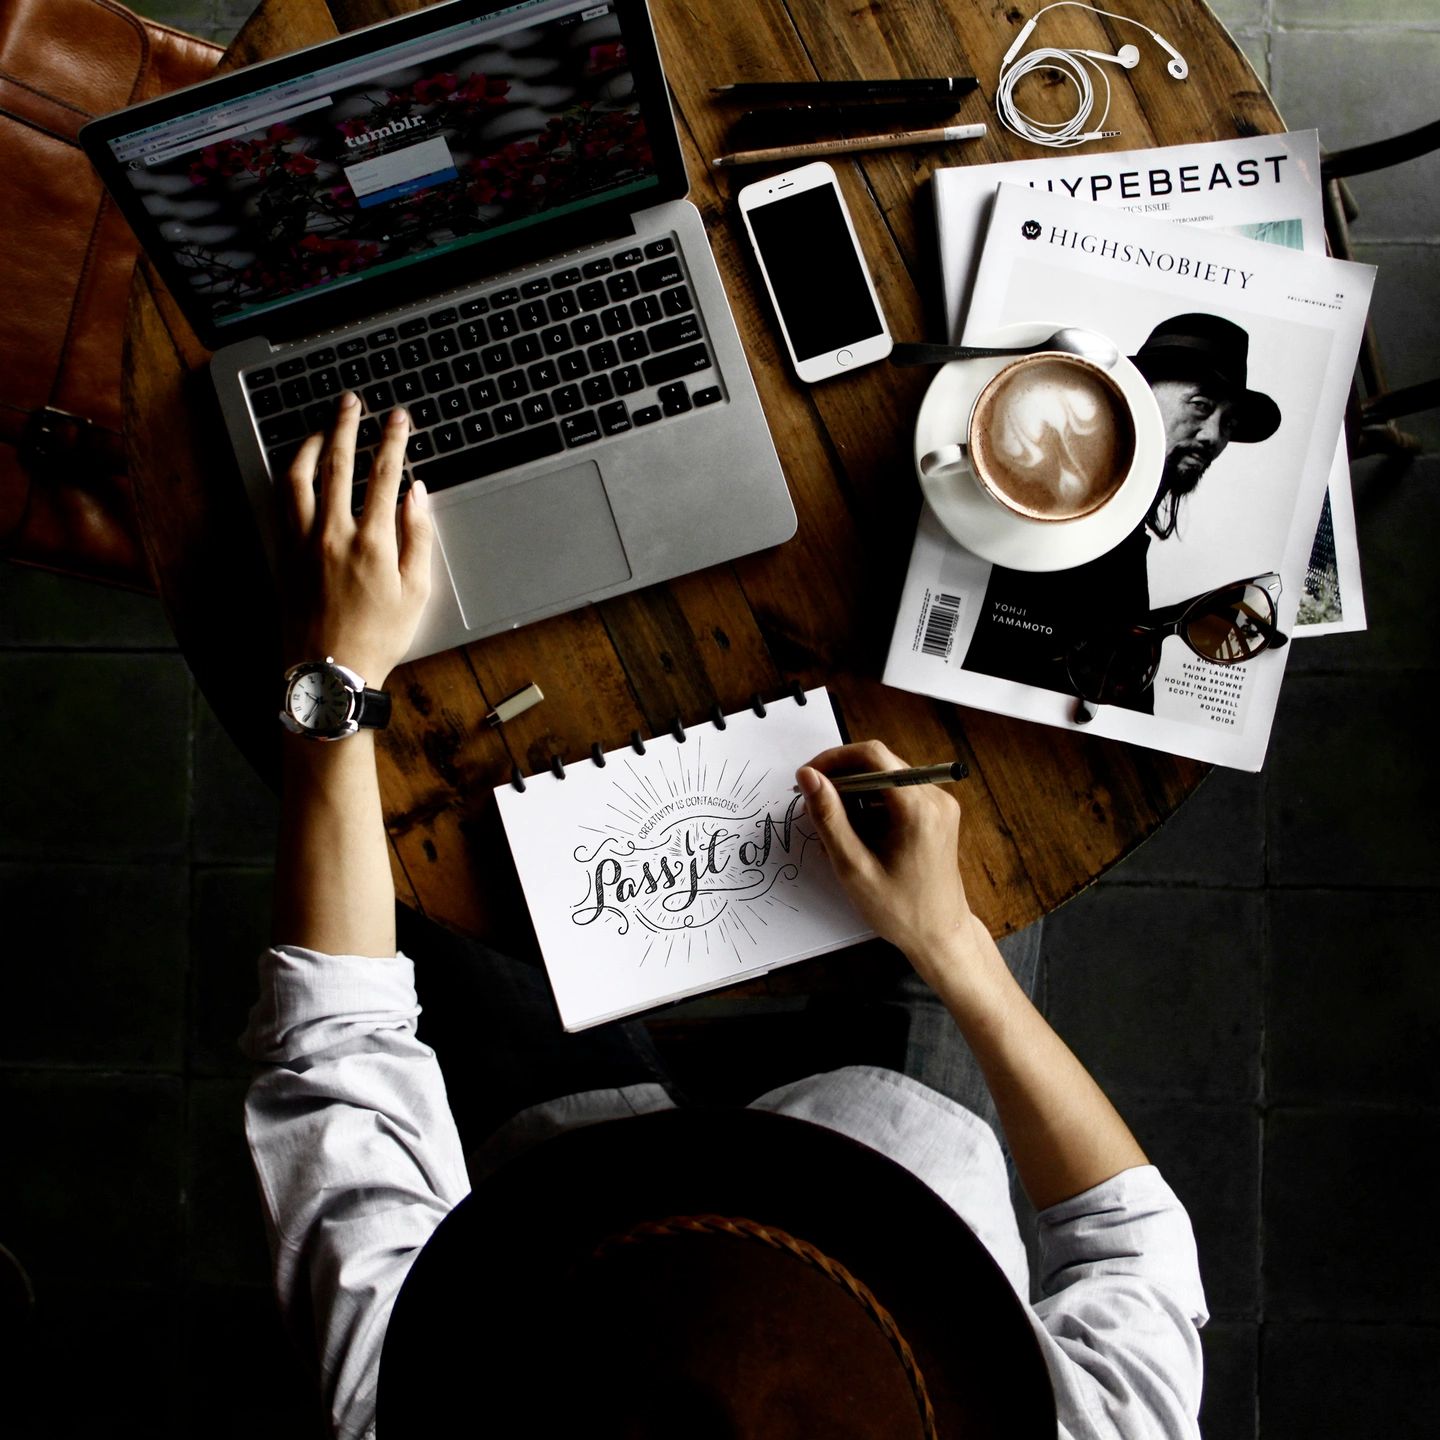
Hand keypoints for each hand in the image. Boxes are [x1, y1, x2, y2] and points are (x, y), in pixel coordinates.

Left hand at [278, 394, 432, 686]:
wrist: (330, 671)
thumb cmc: (378, 637)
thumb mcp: (416, 591)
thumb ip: (418, 536)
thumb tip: (416, 493)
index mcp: (373, 542)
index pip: (383, 474)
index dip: (393, 440)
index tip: (398, 418)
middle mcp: (333, 533)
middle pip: (338, 463)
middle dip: (347, 425)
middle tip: (352, 402)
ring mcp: (303, 541)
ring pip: (300, 477)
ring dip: (312, 444)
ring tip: (322, 427)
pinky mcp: (283, 553)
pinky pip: (282, 502)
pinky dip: (291, 476)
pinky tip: (299, 468)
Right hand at [797, 740, 985, 980]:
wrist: (941, 936)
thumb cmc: (899, 910)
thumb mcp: (854, 867)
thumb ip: (829, 818)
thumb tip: (807, 776)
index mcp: (918, 808)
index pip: (872, 756)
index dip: (834, 759)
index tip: (808, 779)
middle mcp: (935, 797)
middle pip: (879, 763)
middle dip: (842, 779)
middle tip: (814, 806)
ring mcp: (939, 804)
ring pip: (886, 778)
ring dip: (855, 795)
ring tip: (836, 831)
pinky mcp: (937, 814)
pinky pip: (898, 793)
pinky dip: (872, 806)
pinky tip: (857, 836)